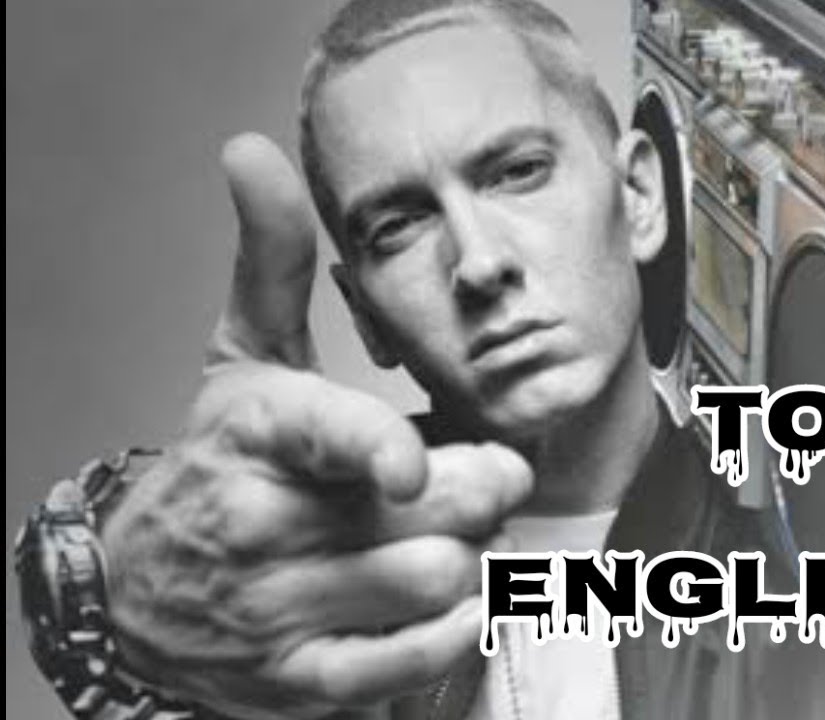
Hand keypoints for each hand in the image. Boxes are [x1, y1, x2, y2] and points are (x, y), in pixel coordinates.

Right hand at [100, 134, 533, 718]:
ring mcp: (279, 610)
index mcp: (254, 435)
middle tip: (487, 474)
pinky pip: (409, 662)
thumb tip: (250, 152)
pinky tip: (447, 595)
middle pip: (416, 515)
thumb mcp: (241, 358)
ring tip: (452, 531)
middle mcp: (260, 527)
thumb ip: (268, 262)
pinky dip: (450, 629)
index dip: (378, 449)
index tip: (410, 463)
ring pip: (428, 581)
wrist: (148, 592)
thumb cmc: (222, 464)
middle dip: (476, 490)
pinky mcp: (303, 680)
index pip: (324, 435)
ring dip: (469, 553)